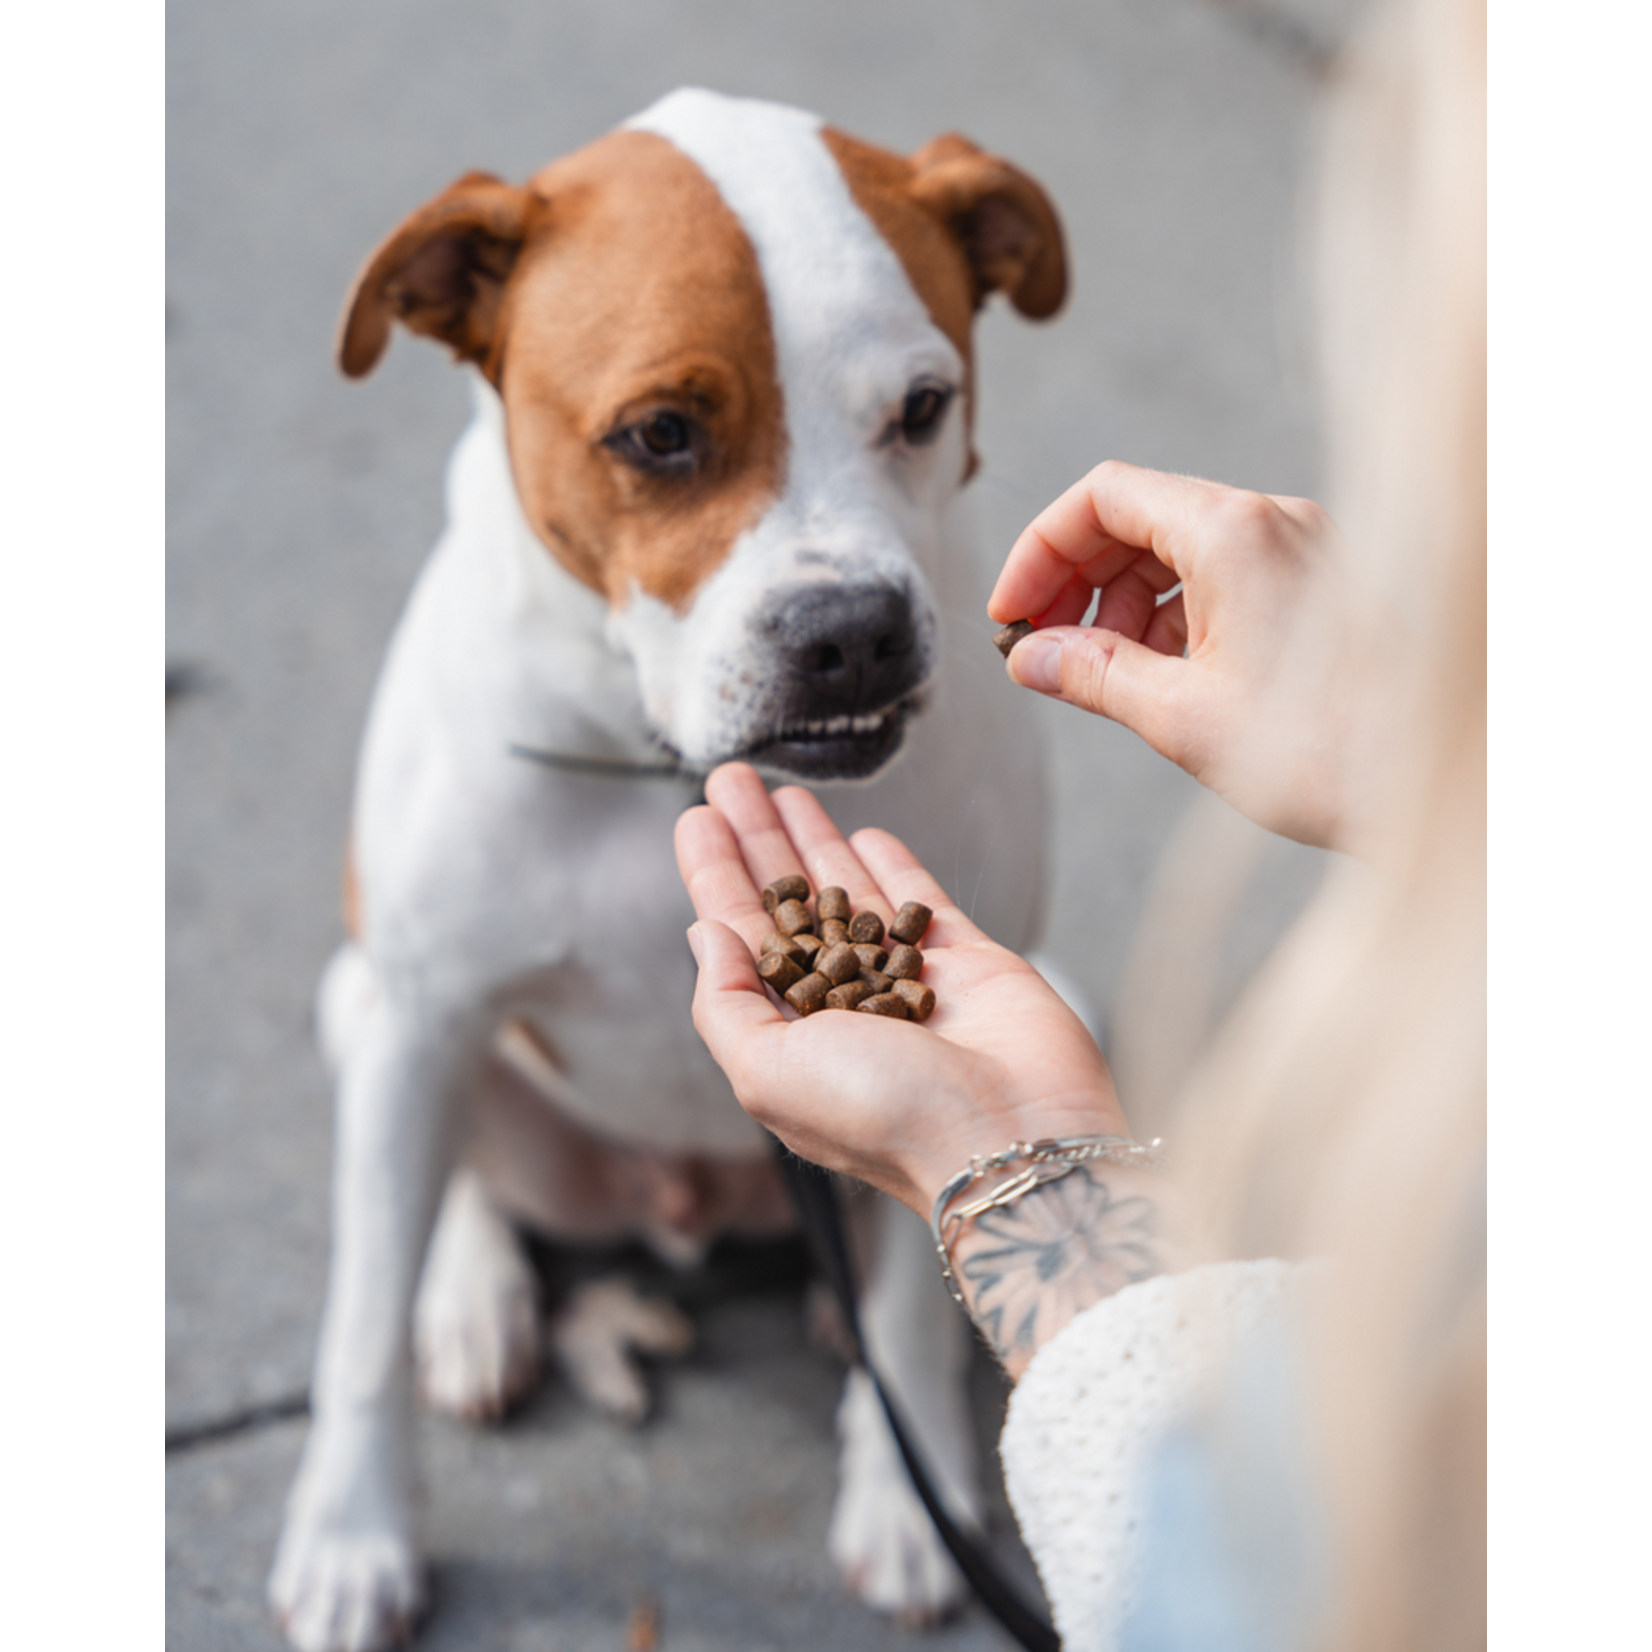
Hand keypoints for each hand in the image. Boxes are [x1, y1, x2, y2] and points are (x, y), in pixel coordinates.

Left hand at [674, 764, 1126, 1219]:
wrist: (1009, 1134)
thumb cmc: (883, 1116)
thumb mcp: (768, 1072)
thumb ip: (727, 1002)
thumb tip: (705, 933)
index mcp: (790, 1036)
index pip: (742, 937)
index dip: (716, 876)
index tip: (697, 821)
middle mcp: (844, 1007)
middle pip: (789, 904)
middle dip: (757, 842)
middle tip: (729, 782)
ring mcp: (906, 981)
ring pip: (851, 895)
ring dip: (816, 842)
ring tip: (784, 789)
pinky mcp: (968, 964)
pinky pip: (921, 903)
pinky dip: (893, 868)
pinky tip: (865, 834)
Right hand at [989, 460, 1358, 848]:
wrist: (1428, 781)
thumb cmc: (1325, 753)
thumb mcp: (1180, 716)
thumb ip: (1092, 676)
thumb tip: (1029, 658)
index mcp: (1232, 533)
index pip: (1103, 497)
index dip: (1041, 550)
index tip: (1013, 611)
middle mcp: (1270, 523)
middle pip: (1138, 517)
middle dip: (1078, 581)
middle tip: (1042, 648)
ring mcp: (1300, 550)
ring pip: (1179, 549)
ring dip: (1124, 605)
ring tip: (1103, 675)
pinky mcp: (1316, 585)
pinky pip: (1224, 577)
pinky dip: (1176, 617)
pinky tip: (1160, 677)